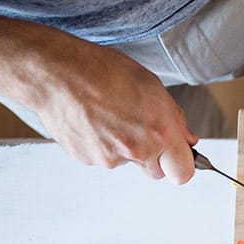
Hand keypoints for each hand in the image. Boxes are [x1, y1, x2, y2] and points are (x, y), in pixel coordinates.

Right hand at [18, 34, 197, 182]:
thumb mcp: (151, 85)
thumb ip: (174, 118)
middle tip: (140, 128)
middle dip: (154, 156)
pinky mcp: (87, 159)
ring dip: (124, 147)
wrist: (56, 73)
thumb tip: (187, 138)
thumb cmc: (103, 71)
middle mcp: (137, 150)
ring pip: (127, 162)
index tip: (177, 156)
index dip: (181, 165)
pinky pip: (103, 157)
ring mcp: (110, 158)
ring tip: (110, 115)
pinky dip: (101, 144)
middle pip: (156, 172)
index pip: (183, 172)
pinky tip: (94, 120)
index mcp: (159, 131)